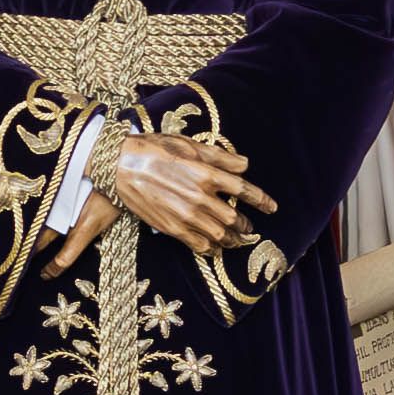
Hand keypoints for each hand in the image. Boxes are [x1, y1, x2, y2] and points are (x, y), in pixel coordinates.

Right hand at [40, 134, 268, 270]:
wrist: (121, 166)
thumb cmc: (155, 149)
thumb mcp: (190, 145)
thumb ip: (220, 157)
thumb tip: (245, 165)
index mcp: (207, 173)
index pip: (244, 190)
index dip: (262, 201)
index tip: (272, 208)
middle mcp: (200, 196)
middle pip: (234, 218)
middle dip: (245, 225)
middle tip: (249, 228)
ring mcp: (186, 214)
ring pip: (220, 235)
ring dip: (232, 240)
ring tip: (236, 241)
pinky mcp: (172, 227)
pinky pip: (199, 244)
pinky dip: (212, 249)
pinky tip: (215, 249)